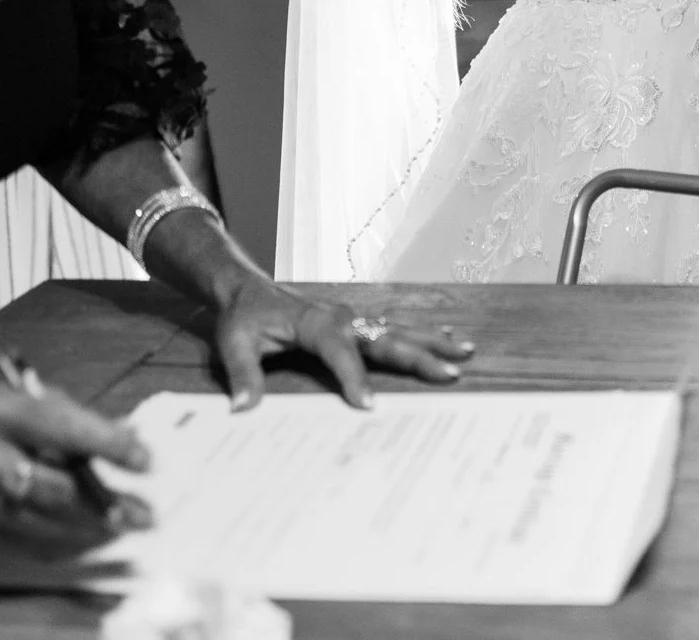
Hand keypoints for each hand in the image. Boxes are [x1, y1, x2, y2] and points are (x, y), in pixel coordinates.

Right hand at [0, 378, 152, 556]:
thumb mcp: (21, 399)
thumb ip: (72, 417)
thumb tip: (129, 437)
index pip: (61, 428)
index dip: (108, 446)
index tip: (146, 461)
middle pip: (52, 488)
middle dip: (106, 504)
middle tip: (145, 513)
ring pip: (42, 524)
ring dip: (91, 530)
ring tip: (125, 528)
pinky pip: (24, 545)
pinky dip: (63, 543)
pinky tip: (89, 538)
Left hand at [209, 275, 476, 410]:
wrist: (246, 289)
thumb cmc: (242, 317)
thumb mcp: (233, 344)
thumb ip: (242, 375)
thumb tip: (242, 409)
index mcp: (313, 321)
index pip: (338, 350)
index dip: (352, 377)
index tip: (368, 405)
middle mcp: (341, 316)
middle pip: (384, 337)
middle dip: (418, 356)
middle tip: (449, 373)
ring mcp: (352, 318)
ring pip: (398, 330)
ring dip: (432, 341)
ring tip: (465, 351)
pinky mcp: (356, 322)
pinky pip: (394, 328)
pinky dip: (422, 334)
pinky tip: (448, 338)